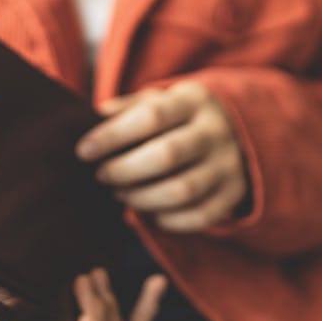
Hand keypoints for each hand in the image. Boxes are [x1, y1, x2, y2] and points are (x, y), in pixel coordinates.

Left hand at [76, 81, 247, 231]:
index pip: (151, 116)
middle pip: (167, 155)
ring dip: (142, 198)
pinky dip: (170, 221)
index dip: (113, 136)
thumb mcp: (158, 100)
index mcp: (192, 101)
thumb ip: (126, 108)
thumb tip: (92, 118)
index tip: (83, 151)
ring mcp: (228, 164)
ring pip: (183, 191)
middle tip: (101, 176)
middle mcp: (215, 132)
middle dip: (125, 170)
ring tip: (121, 195)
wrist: (238, 127)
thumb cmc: (179, 116)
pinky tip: (151, 214)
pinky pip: (201, 216)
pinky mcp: (234, 193)